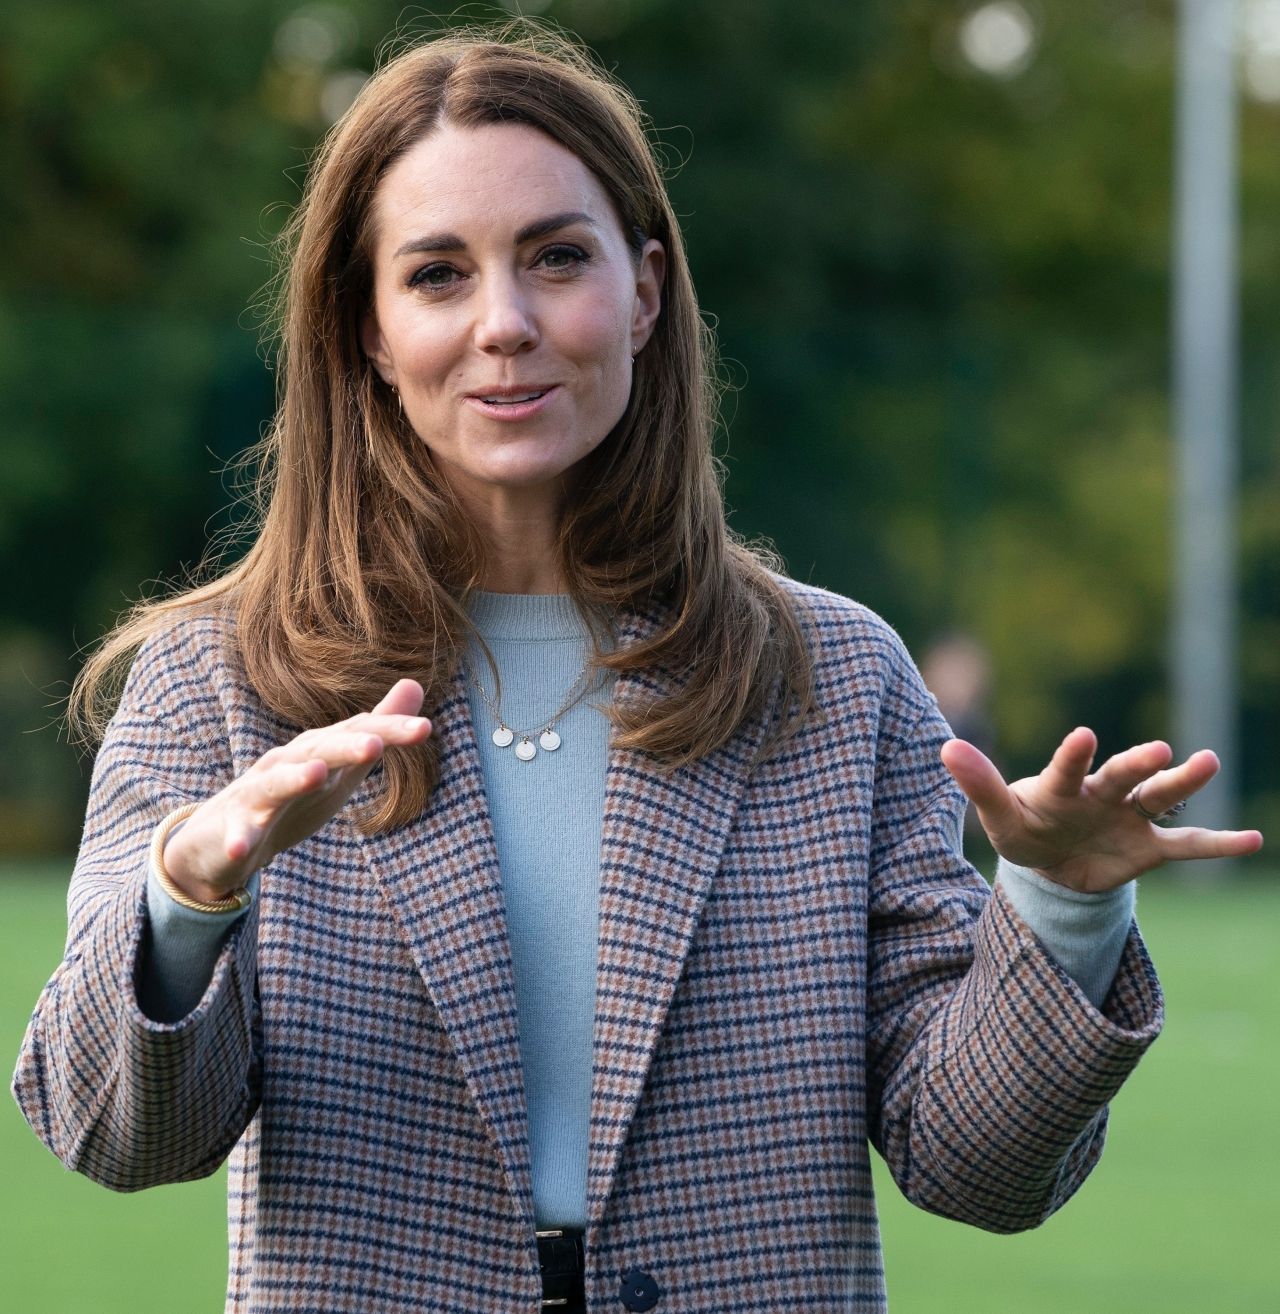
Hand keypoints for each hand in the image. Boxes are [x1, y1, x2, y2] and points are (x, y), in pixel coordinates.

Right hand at [162, 679, 431, 902]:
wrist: (221, 841)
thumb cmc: (292, 800)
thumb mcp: (341, 769)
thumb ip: (376, 733)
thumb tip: (415, 684)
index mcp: (316, 751)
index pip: (357, 734)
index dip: (389, 730)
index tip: (426, 728)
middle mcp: (284, 764)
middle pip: (317, 750)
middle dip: (345, 747)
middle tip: (376, 745)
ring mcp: (255, 796)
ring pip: (274, 784)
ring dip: (294, 778)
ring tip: (316, 774)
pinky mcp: (231, 830)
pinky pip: (236, 835)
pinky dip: (240, 839)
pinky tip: (244, 849)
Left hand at [940, 727, 1263, 892]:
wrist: (1052, 861)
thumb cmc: (1023, 828)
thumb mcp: (998, 815)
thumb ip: (979, 784)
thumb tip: (945, 748)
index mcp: (1061, 786)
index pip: (1067, 769)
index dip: (1072, 756)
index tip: (1083, 736)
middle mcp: (1101, 793)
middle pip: (1122, 776)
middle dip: (1138, 765)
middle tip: (1160, 751)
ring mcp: (1128, 817)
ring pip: (1160, 797)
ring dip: (1184, 783)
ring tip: (1207, 761)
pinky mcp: (1148, 846)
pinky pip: (1187, 844)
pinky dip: (1218, 843)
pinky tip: (1254, 840)